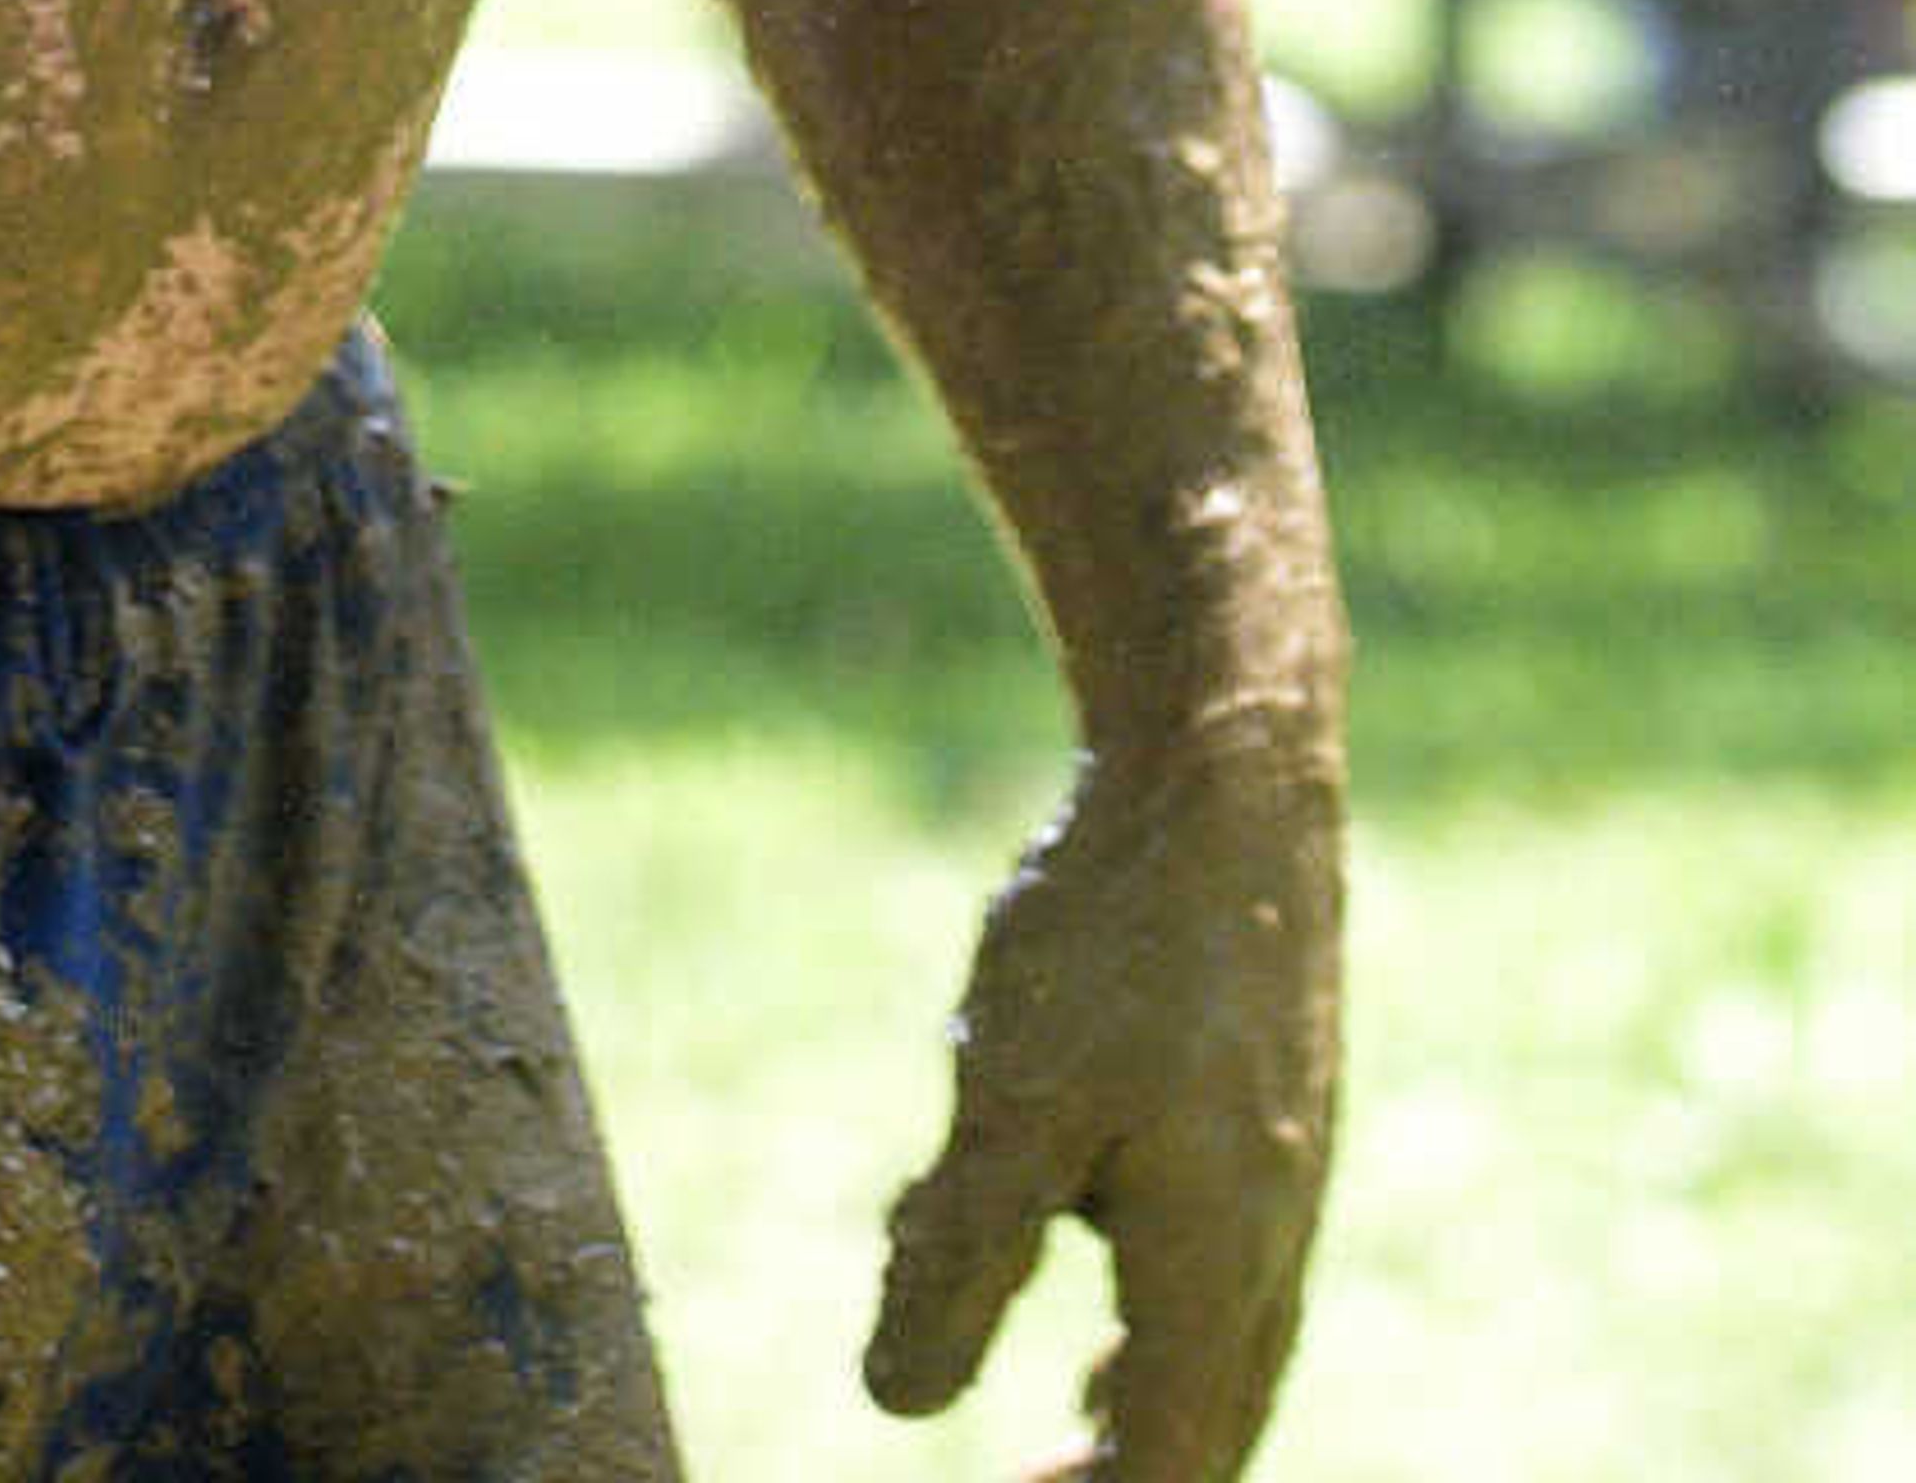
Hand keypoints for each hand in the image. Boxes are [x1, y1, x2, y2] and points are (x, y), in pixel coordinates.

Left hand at [867, 724, 1341, 1482]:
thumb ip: (957, 1258)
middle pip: (1214, 1420)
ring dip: (1149, 1399)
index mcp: (1219, 1267)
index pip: (1171, 1462)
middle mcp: (1274, 1237)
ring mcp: (1285, 1167)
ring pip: (1225, 1338)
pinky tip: (1093, 1239)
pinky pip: (1224, 1253)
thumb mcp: (1010, 1098)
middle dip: (1129, 1472)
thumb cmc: (1119, 937)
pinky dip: (1163, 1305)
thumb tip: (900, 1408)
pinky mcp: (1271, 1102)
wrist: (1229, 772)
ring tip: (1072, 1432)